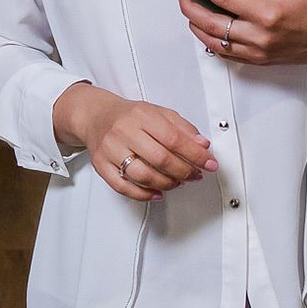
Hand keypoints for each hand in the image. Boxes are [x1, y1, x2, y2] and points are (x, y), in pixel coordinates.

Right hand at [55, 84, 217, 200]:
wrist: (96, 116)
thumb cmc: (129, 116)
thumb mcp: (158, 113)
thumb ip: (182, 128)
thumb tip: (202, 145)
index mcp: (142, 116)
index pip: (174, 139)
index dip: (195, 155)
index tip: (209, 164)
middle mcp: (124, 132)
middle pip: (160, 159)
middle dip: (184, 171)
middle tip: (195, 175)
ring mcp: (111, 150)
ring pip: (143, 176)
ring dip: (167, 184)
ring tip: (178, 182)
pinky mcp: (101, 165)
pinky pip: (124, 187)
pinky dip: (144, 195)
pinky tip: (158, 193)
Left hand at [176, 0, 306, 66]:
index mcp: (269, 14)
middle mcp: (261, 36)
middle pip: (212, 24)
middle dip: (190, 8)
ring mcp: (259, 51)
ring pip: (215, 43)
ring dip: (197, 27)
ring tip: (190, 11)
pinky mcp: (260, 60)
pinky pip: (228, 55)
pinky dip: (212, 42)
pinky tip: (206, 30)